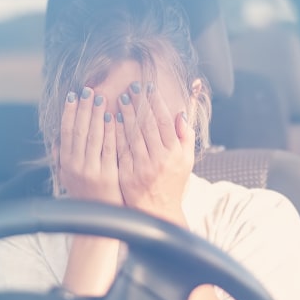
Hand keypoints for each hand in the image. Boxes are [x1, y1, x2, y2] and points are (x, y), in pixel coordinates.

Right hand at [58, 87, 120, 204]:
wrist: (98, 221)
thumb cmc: (85, 197)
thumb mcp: (68, 178)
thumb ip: (62, 159)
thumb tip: (57, 141)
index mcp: (66, 163)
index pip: (66, 132)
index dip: (69, 112)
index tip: (72, 95)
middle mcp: (76, 165)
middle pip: (79, 131)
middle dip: (83, 108)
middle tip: (88, 90)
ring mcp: (91, 170)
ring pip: (93, 137)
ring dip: (96, 115)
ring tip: (100, 98)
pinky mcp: (107, 175)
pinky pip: (109, 148)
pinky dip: (110, 131)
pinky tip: (113, 117)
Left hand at [114, 81, 194, 224]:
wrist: (157, 211)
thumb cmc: (173, 184)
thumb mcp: (186, 160)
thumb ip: (186, 136)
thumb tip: (181, 114)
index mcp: (174, 153)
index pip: (165, 122)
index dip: (157, 103)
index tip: (149, 88)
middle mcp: (159, 159)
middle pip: (148, 125)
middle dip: (140, 104)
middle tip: (132, 87)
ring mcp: (142, 167)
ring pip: (133, 135)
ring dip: (126, 114)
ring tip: (120, 98)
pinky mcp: (128, 174)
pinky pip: (121, 149)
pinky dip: (117, 133)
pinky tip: (112, 119)